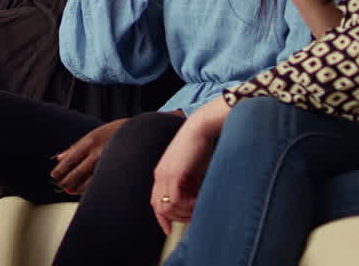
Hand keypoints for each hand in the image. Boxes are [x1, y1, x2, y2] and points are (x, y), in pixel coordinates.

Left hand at [50, 119, 126, 194]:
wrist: (138, 133)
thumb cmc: (112, 133)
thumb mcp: (92, 135)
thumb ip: (75, 147)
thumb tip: (59, 157)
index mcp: (89, 142)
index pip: (70, 159)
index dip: (60, 170)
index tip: (54, 175)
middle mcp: (98, 153)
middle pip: (78, 172)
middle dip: (67, 181)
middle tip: (61, 185)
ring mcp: (108, 163)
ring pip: (89, 181)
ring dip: (77, 187)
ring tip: (70, 190)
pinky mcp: (116, 171)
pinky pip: (100, 183)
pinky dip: (91, 188)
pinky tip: (86, 190)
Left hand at [151, 99, 229, 233]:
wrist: (201, 127)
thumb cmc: (202, 147)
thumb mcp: (193, 170)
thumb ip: (190, 186)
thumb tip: (195, 203)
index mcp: (162, 173)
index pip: (155, 202)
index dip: (162, 219)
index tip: (169, 231)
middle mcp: (160, 175)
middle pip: (159, 207)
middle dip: (176, 218)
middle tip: (193, 218)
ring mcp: (164, 175)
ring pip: (167, 207)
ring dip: (184, 213)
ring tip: (199, 208)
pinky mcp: (173, 174)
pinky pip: (175, 200)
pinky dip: (187, 206)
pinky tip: (199, 202)